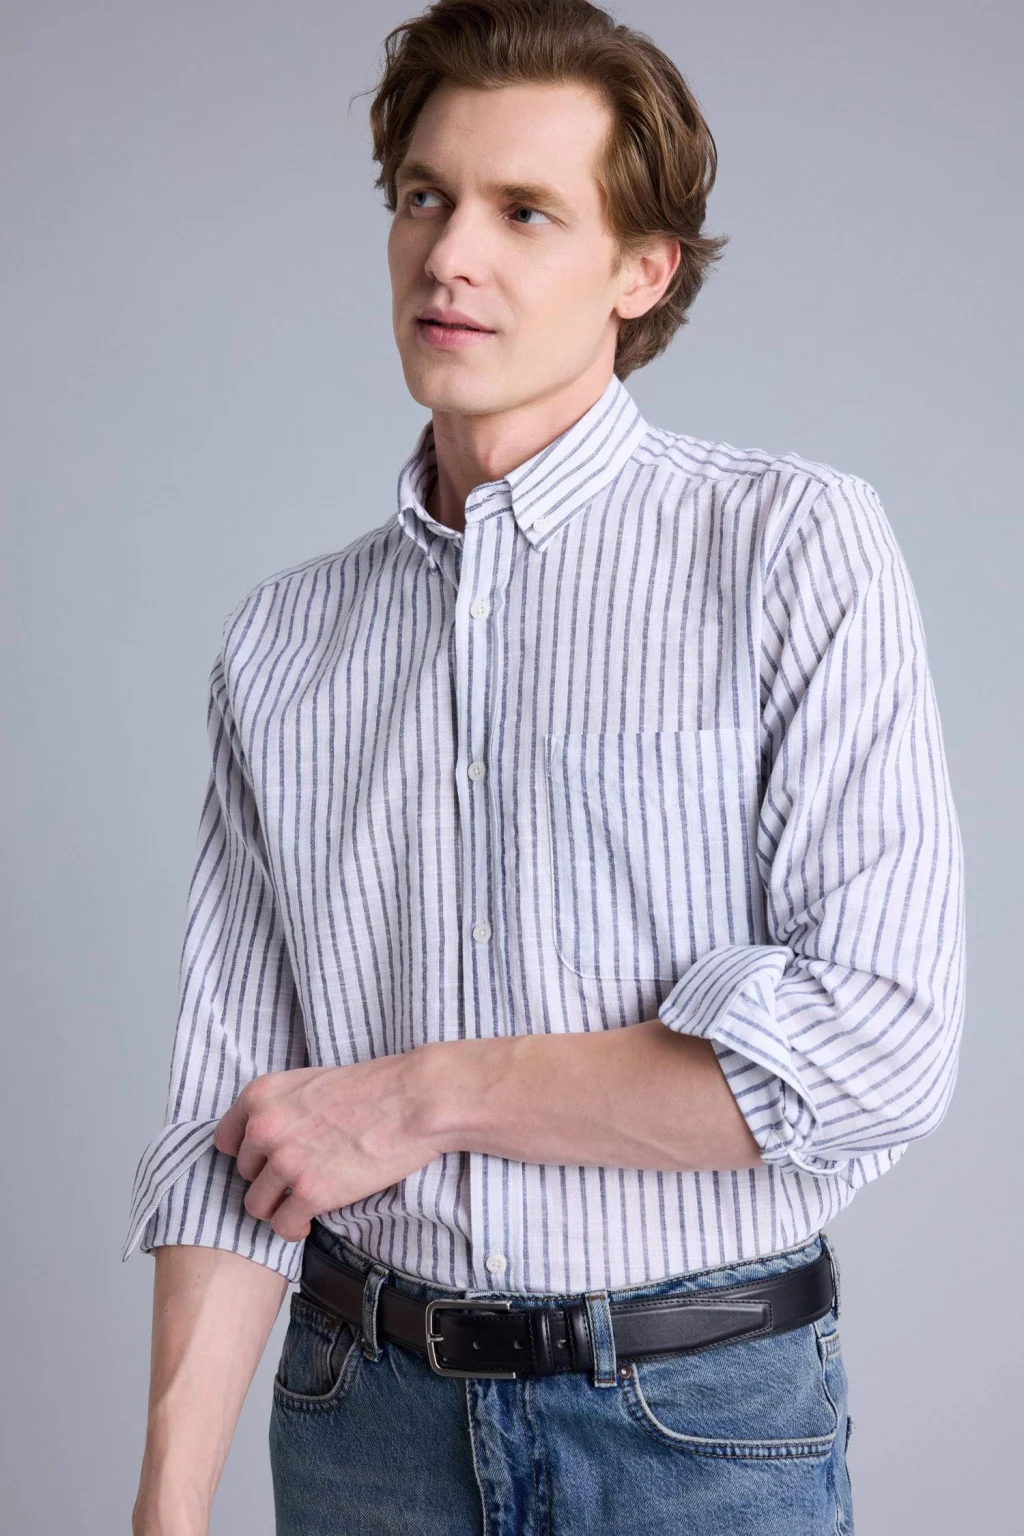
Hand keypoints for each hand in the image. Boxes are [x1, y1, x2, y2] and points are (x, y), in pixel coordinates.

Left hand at [211, 1050, 441, 1241]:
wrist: (412, 1100)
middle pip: (243, 1174)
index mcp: (260, 1095)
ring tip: (301, 1202)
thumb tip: (266, 1139)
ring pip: (256, 1205)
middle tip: (297, 1178)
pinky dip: (295, 1228)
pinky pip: (283, 1226)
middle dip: (268, 1179)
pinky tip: (309, 1220)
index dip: (247, 1154)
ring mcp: (285, 1161)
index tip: (266, 1161)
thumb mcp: (309, 1083)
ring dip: (278, 1206)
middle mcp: (263, 1127)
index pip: (225, 1140)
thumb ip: (280, 1109)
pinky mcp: (310, 1192)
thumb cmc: (372, 1088)